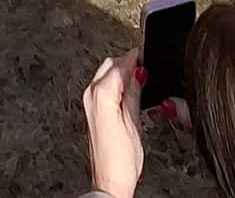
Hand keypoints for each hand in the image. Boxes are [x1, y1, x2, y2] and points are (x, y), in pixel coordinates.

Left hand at [83, 53, 144, 197]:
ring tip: (139, 80)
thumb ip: (135, 93)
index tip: (146, 54)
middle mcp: (91, 94)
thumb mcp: (134, 122)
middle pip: (110, 65)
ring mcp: (89, 102)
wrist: (109, 181)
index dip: (135, 58)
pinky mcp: (91, 110)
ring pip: (105, 73)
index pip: (120, 65)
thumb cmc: (121, 159)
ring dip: (120, 73)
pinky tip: (128, 92)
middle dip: (127, 63)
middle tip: (145, 68)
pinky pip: (102, 86)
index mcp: (102, 94)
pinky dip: (115, 83)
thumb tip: (138, 74)